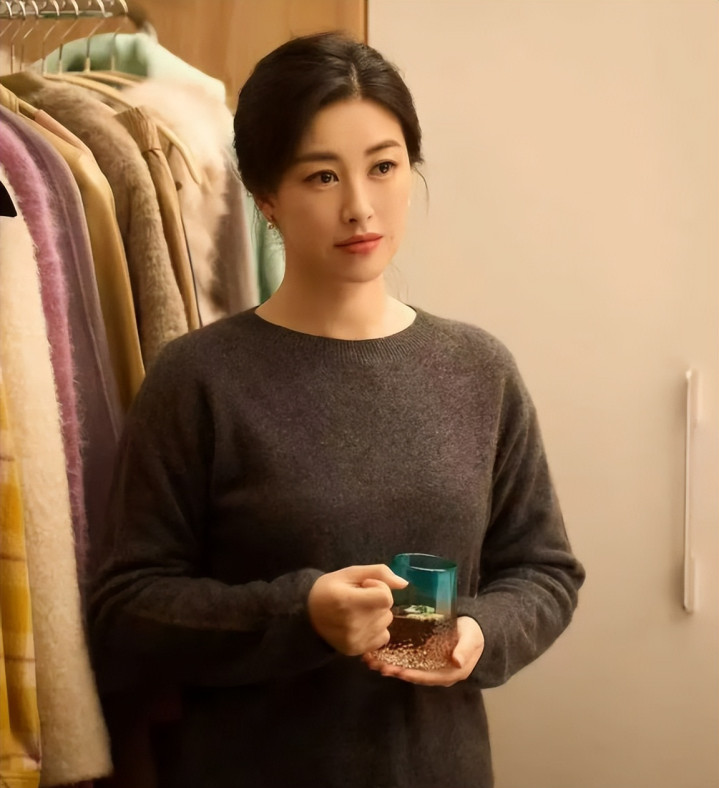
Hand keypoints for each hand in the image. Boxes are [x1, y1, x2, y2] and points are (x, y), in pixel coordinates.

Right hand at [307, 565, 407, 655]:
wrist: (306, 616)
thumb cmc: (328, 590)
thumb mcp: (349, 573)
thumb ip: (378, 573)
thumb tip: (404, 583)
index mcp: (348, 601)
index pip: (385, 597)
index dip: (379, 587)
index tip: (365, 585)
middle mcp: (352, 624)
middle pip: (386, 610)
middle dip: (377, 600)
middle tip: (359, 598)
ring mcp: (355, 640)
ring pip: (386, 623)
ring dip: (377, 614)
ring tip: (358, 611)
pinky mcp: (356, 650)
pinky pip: (383, 637)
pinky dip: (376, 629)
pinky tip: (361, 624)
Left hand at [362, 616, 484, 686]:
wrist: (475, 628)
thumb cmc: (473, 633)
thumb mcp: (471, 639)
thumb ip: (465, 649)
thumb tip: (457, 662)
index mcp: (450, 673)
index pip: (427, 677)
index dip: (411, 675)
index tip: (396, 671)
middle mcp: (438, 674)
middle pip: (414, 675)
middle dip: (395, 671)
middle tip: (377, 666)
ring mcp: (430, 667)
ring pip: (408, 669)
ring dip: (391, 666)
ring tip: (373, 661)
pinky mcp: (425, 658)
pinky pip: (408, 661)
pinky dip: (395, 659)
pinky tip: (381, 654)